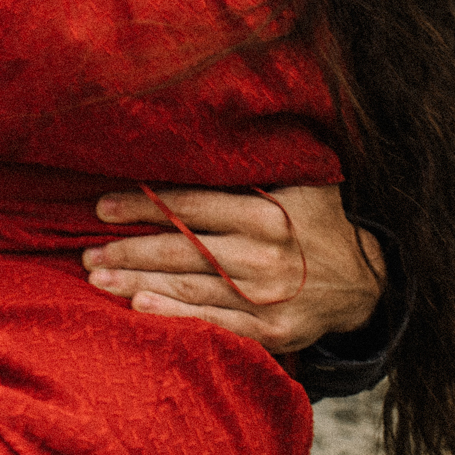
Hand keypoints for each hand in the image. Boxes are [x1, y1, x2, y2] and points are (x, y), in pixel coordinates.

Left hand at [81, 185, 382, 355]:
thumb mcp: (301, 181)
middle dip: (129, 248)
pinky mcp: (272, 331)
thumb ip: (257, 161)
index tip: (102, 204)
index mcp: (269, 212)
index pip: (192, 206)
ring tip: (96, 277)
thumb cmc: (317, 221)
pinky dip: (176, 315)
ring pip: (191, 286)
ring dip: (137, 281)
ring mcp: (269, 296)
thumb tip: (205, 122)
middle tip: (87, 250)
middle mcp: (267, 254)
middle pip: (183, 249)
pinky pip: (215, 322)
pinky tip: (139, 307)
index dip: (144, 205)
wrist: (368, 283)